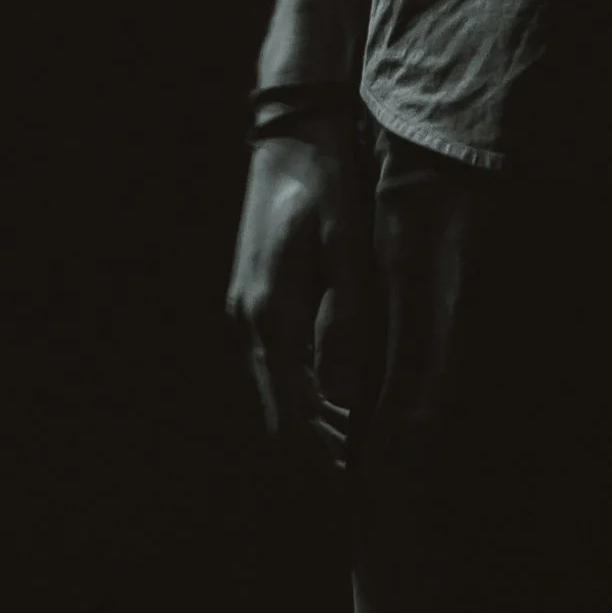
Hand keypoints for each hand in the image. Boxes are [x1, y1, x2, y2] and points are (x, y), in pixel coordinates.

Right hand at [226, 127, 372, 472]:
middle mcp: (246, 323)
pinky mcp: (252, 301)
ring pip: (276, 390)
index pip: (285, 416)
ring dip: (312, 418)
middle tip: (367, 464)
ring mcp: (244, 313)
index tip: (355, 475)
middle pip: (277, 412)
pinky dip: (304, 387)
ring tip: (359, 438)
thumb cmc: (326, 185)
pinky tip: (339, 392)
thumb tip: (348, 396)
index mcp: (268, 317)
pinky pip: (276, 363)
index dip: (317, 453)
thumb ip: (346, 322)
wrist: (292, 137)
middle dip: (318, 444)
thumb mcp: (347, 247)